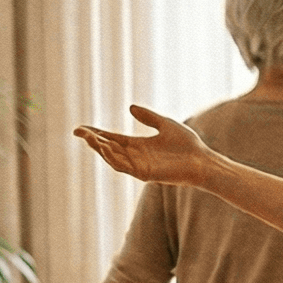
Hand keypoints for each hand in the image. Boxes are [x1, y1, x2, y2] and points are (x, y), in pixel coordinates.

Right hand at [73, 104, 217, 187]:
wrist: (203, 160)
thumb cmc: (188, 145)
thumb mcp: (165, 124)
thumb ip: (148, 117)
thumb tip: (130, 107)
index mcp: (139, 146)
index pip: (112, 139)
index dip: (96, 134)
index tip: (81, 128)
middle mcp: (136, 157)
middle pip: (108, 149)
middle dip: (93, 141)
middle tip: (79, 131)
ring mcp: (140, 167)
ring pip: (113, 159)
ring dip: (100, 149)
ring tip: (90, 138)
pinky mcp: (146, 174)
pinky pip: (125, 167)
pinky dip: (114, 158)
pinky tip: (105, 148)